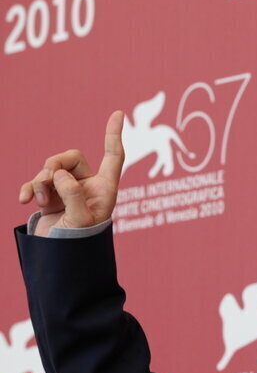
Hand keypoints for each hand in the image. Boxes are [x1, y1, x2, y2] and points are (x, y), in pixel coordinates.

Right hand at [17, 111, 125, 236]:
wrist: (61, 258)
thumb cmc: (78, 242)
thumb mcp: (80, 220)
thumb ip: (72, 194)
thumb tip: (59, 174)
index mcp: (105, 189)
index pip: (113, 156)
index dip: (114, 135)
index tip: (117, 114)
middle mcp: (88, 186)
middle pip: (71, 157)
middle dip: (55, 164)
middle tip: (47, 181)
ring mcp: (67, 190)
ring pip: (51, 169)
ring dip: (40, 181)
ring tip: (37, 201)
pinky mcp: (49, 197)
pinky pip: (36, 182)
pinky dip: (28, 188)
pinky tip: (23, 201)